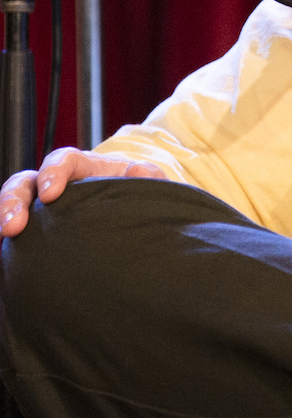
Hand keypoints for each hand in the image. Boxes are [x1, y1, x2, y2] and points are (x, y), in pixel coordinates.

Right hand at [0, 147, 166, 237]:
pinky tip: (7, 257)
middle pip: (24, 183)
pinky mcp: (37, 230)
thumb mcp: (151, 184)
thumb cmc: (140, 196)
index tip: (51, 194)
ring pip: (12, 205)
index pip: (63, 160)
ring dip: (4, 218)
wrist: (137, 218)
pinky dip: (7, 242)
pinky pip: (17, 234)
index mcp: (85, 167)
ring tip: (4, 238)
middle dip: (13, 201)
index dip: (53, 172)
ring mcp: (43, 208)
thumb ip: (149, 176)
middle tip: (13, 226)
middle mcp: (57, 184)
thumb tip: (137, 171)